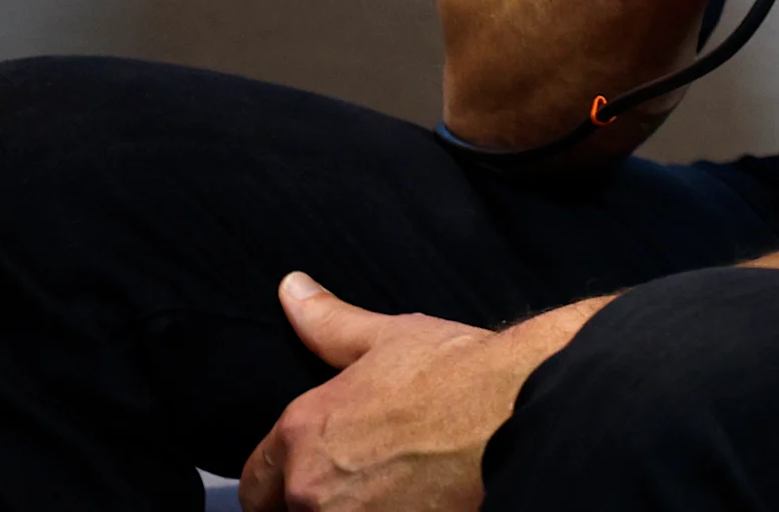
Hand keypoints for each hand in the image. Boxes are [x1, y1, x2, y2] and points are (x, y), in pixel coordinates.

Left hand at [237, 274, 584, 511]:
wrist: (521, 408)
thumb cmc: (461, 373)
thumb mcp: (390, 338)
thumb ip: (329, 323)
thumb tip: (292, 290)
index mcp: (304, 433)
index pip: (256, 484)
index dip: (280, 483)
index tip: (306, 481)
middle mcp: (313, 487)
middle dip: (314, 502)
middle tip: (358, 488)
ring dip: (351, 511)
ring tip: (391, 496)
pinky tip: (415, 504)